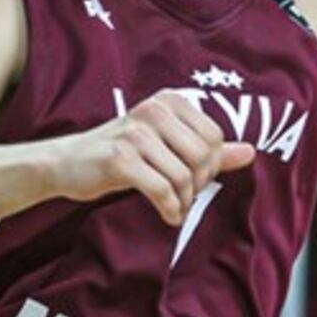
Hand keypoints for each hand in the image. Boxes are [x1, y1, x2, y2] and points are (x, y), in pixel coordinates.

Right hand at [53, 94, 255, 226]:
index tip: (197, 179)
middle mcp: (154, 111)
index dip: (212, 164)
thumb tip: (251, 152)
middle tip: (187, 197)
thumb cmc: (121, 153)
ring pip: (184, 176)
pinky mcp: (120, 160)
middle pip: (204, 156)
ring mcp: (135, 134)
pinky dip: (170, 208)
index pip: (214, 136)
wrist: (65, 163)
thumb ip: (208, 148)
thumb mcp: (166, 144)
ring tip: (176, 207)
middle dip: (200, 184)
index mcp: (169, 101)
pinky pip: (162, 190)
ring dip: (185, 200)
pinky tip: (168, 215)